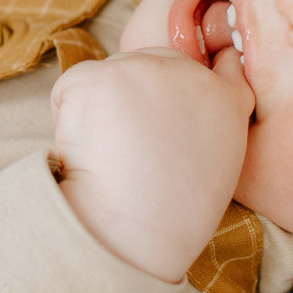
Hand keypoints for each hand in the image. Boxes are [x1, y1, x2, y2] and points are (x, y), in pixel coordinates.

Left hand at [48, 48, 251, 281]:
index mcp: (226, 100)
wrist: (136, 230)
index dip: (192, 75)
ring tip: (112, 158)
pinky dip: (66, 117)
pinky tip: (86, 151)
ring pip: (107, 77)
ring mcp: (143, 68)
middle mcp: (189, 73)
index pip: (222, 62)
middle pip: (149, 64)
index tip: (180, 89)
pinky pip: (71, 88)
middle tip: (130, 152)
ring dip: (99, 110)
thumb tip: (171, 105)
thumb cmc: (172, 217)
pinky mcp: (100, 74)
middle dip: (132, 97)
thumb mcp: (217, 167)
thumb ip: (208, 124)